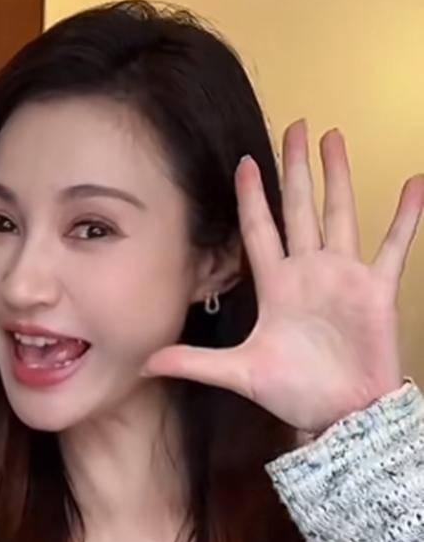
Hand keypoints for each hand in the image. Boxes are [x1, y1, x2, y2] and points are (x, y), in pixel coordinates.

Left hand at [143, 120, 423, 432]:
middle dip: (295, 170)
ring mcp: (343, 277)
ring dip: (337, 177)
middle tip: (295, 127)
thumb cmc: (293, 393)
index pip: (259, 232)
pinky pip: (393, 245)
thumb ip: (192, 362)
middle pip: (299, 210)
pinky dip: (404, 217)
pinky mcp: (375, 290)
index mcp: (276, 288)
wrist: (337, 414)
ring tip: (334, 137)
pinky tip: (413, 183)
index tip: (243, 163)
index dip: (251, 199)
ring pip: (339, 214)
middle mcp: (308, 274)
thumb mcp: (236, 373)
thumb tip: (144, 364)